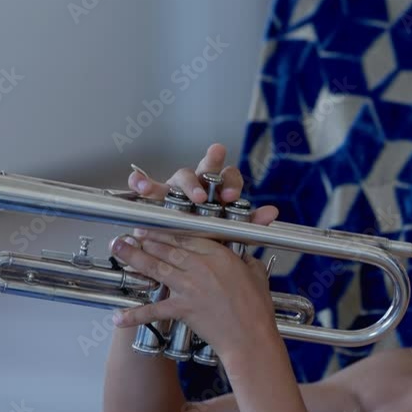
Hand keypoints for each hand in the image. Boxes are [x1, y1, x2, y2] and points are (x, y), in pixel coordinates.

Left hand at [111, 230, 278, 357]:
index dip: (166, 231)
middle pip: (167, 247)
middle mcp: (200, 267)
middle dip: (146, 238)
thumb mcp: (257, 274)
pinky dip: (135, 315)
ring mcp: (189, 287)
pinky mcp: (182, 309)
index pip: (186, 236)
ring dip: (134, 257)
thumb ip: (247, 261)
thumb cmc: (257, 309)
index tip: (155, 226)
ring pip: (156, 267)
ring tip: (118, 249)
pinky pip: (154, 310)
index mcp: (218, 254)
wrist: (251, 338)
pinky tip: (118, 318)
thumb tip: (245, 258)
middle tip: (131, 233)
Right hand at [127, 143, 278, 224]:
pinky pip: (146, 184)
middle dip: (210, 167)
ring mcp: (177, 186)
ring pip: (181, 176)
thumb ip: (250, 222)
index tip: (231, 195)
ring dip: (184, 183)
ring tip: (190, 194)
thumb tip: (272, 213)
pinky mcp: (156, 194)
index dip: (231, 183)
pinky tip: (139, 184)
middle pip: (206, 167)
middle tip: (211, 181)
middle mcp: (199, 182)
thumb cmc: (206, 231)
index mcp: (218, 189)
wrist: (180, 244)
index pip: (229, 176)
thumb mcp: (229, 229)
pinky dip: (141, 181)